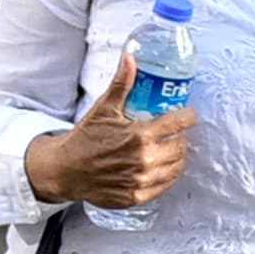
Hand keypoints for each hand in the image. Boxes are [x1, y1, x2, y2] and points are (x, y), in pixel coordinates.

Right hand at [23, 48, 194, 210]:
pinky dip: (167, 175)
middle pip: (181, 146)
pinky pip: (165, 185)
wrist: (66, 170)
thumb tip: (130, 58)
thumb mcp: (104, 108)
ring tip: (170, 149)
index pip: (179, 124)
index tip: (187, 115)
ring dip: (177, 157)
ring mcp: (142, 181)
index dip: (188, 117)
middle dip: (181, 137)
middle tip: (175, 133)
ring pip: (176, 167)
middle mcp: (145, 160)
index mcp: (140, 135)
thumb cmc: (85, 138)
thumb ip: (122, 84)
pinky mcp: (138, 196)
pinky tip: (162, 168)